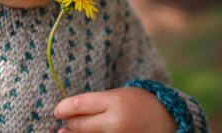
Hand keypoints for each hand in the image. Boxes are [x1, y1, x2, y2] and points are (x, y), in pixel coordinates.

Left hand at [54, 87, 176, 132]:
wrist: (167, 120)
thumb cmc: (137, 103)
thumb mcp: (116, 96)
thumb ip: (93, 104)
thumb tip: (67, 115)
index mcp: (114, 102)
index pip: (79, 105)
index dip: (63, 108)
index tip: (57, 111)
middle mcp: (115, 122)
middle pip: (79, 125)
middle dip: (69, 123)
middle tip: (68, 121)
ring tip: (76, 130)